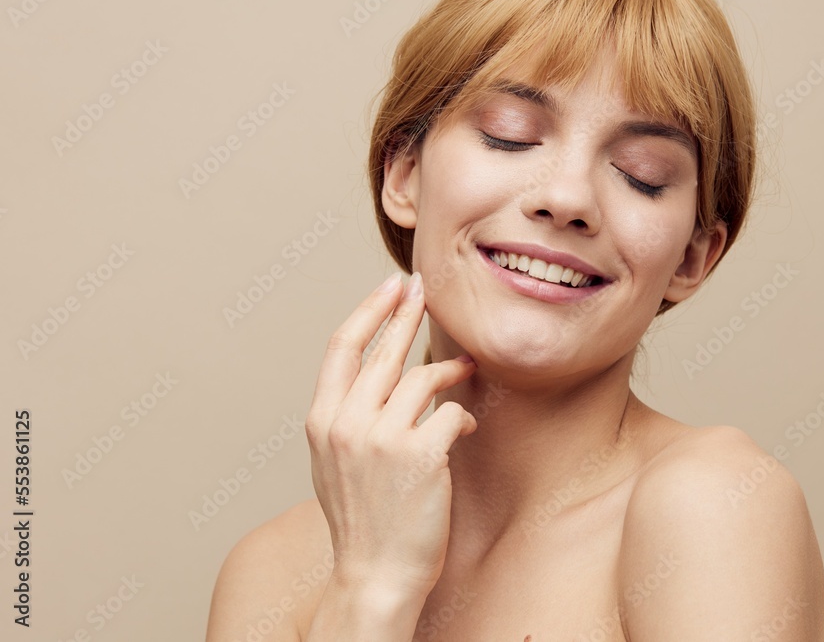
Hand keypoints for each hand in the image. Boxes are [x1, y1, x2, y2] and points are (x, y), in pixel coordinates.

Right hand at [305, 271, 477, 599]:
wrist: (375, 574)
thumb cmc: (362, 520)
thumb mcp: (333, 463)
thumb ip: (346, 418)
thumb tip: (374, 379)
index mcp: (321, 421)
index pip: (341, 347)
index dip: (367, 310)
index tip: (388, 286)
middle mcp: (346, 423)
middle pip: (382, 351)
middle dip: (406, 312)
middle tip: (424, 288)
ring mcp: (382, 438)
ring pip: (421, 378)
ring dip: (448, 370)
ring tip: (465, 367)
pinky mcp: (421, 455)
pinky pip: (450, 413)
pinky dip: (461, 416)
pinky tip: (462, 427)